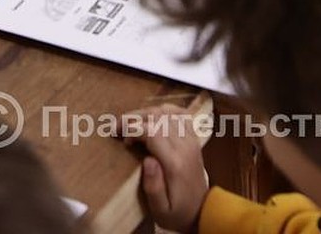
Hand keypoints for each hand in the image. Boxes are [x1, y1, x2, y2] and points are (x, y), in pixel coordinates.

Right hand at [123, 105, 210, 232]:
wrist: (201, 210)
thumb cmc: (177, 211)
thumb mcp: (161, 210)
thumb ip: (153, 187)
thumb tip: (147, 160)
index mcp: (175, 163)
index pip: (152, 131)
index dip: (133, 128)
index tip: (120, 134)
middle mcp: (184, 146)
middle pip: (157, 117)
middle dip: (134, 117)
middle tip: (118, 125)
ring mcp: (191, 139)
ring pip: (167, 112)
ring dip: (146, 112)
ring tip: (132, 122)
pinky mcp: (193, 137)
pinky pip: (180, 113)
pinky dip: (164, 109)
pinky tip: (153, 114)